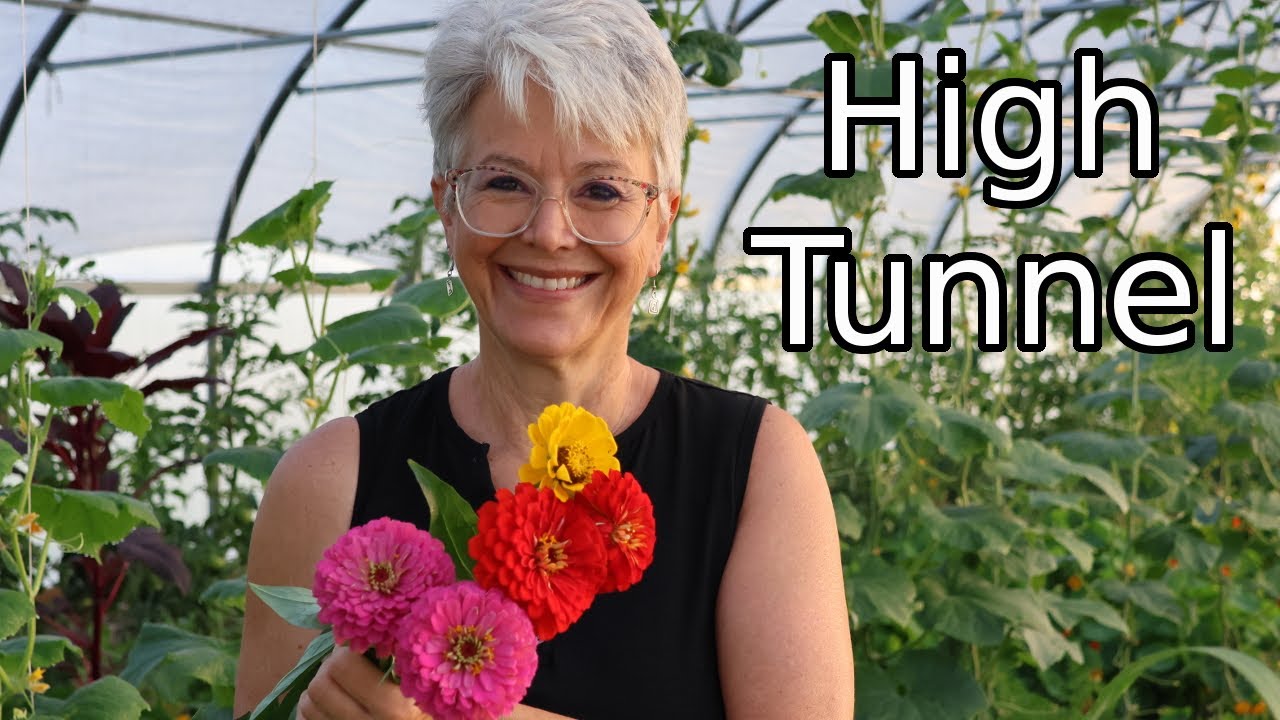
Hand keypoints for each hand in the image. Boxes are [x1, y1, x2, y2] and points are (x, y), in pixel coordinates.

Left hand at [298, 645, 424, 719]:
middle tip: (344, 665)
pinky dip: (311, 709)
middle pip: (320, 685)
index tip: (357, 647)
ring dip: (318, 688)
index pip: (344, 665)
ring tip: (338, 684)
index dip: (346, 649)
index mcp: (394, 707)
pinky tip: (328, 705)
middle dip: (328, 668)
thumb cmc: (429, 707)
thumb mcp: (423, 685)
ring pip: (308, 704)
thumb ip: (402, 659)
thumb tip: (361, 626)